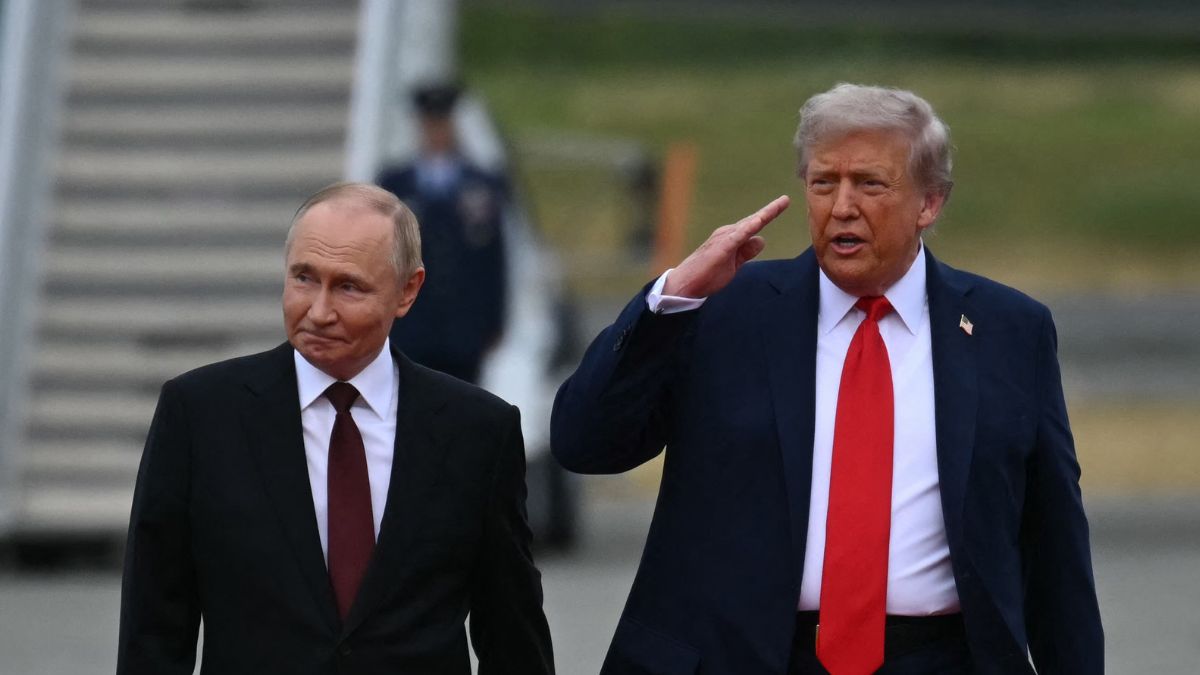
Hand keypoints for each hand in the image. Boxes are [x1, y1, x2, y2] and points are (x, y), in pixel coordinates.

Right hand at [662, 195, 789, 297]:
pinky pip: (737, 237)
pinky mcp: (720, 249)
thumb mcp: (733, 263)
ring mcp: (724, 239)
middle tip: (786, 199)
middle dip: (770, 210)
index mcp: (732, 237)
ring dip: (763, 215)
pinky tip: (758, 222)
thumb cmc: (707, 274)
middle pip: (754, 220)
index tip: (784, 203)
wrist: (685, 284)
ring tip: (778, 206)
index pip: (754, 224)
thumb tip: (761, 239)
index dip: (769, 214)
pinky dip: (748, 228)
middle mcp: (728, 233)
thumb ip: (746, 252)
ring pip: (748, 225)